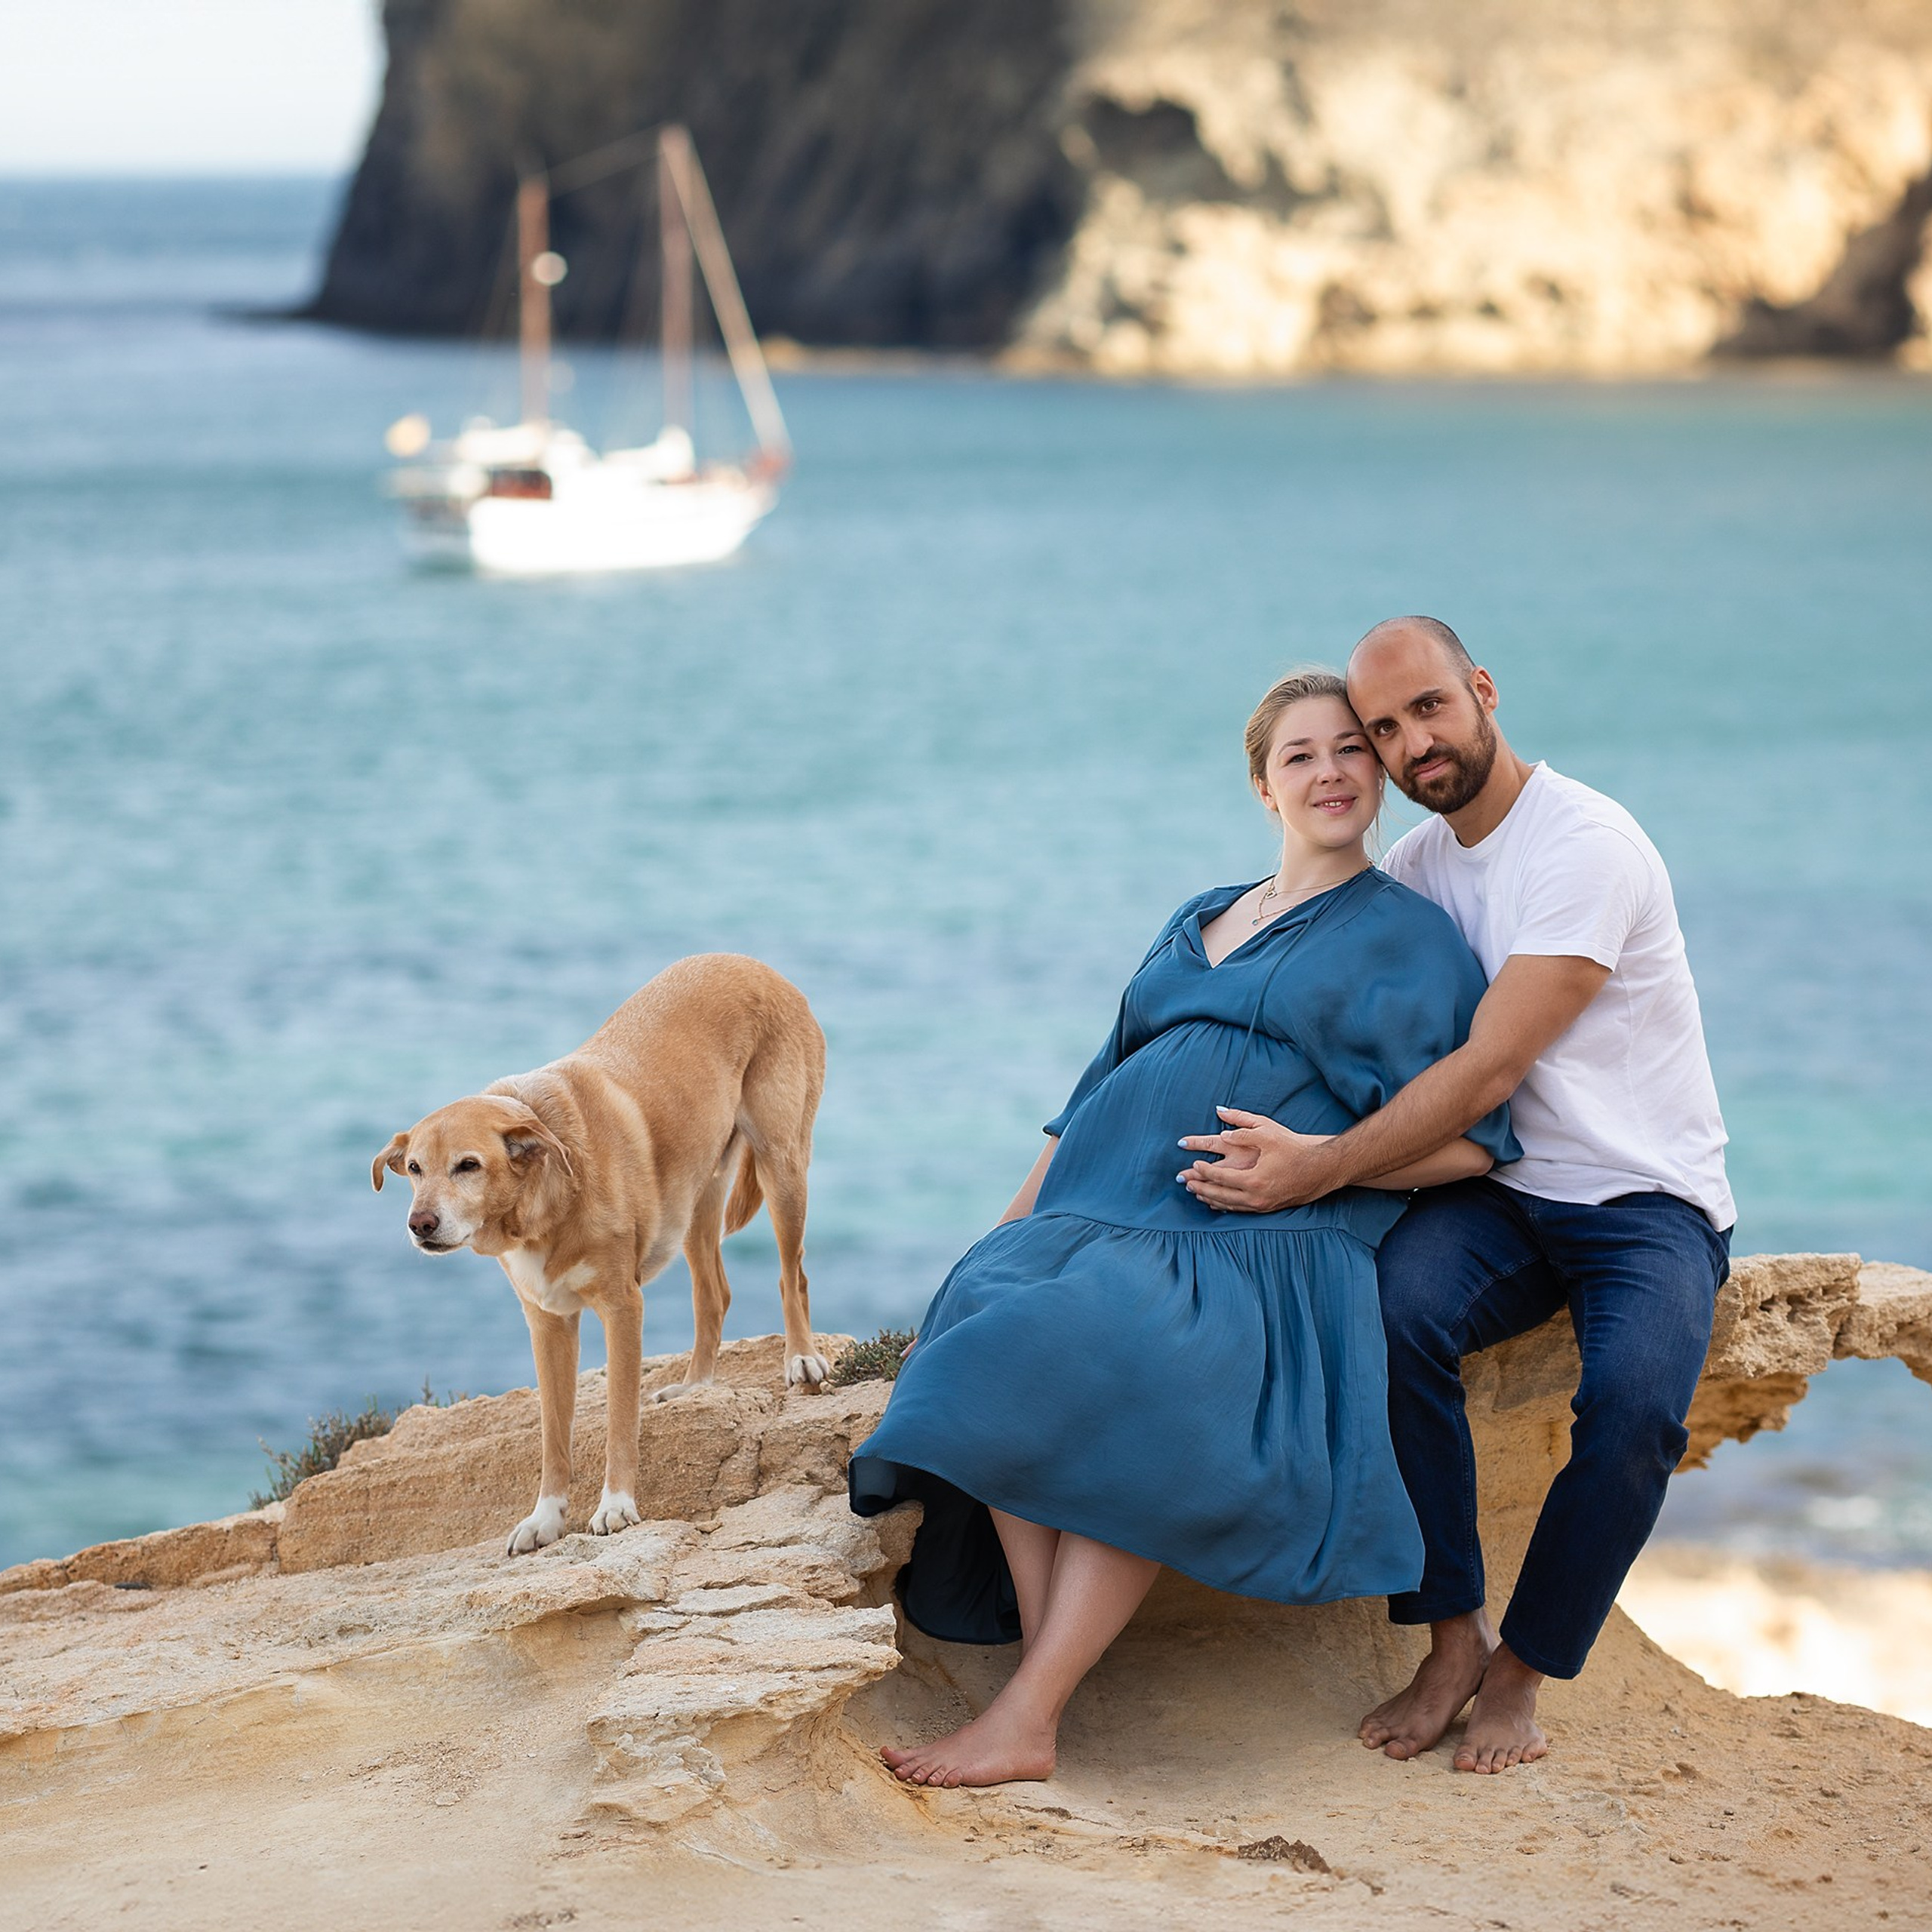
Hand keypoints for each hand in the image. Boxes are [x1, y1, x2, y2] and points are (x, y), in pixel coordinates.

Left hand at [1177, 1107, 1336, 1211]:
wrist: (1321, 1169)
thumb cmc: (1294, 1149)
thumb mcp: (1268, 1133)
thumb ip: (1242, 1128)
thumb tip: (1220, 1122)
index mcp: (1253, 1178)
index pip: (1219, 1177)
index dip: (1203, 1171)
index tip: (1193, 1164)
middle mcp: (1255, 1196)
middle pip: (1219, 1195)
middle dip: (1200, 1188)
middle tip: (1184, 1182)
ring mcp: (1262, 1205)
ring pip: (1228, 1205)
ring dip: (1210, 1199)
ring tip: (1195, 1192)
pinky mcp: (1267, 1208)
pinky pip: (1239, 1209)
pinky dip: (1224, 1206)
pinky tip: (1216, 1202)